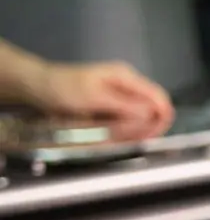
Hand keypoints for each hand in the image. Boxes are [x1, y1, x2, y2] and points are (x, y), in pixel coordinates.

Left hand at [27, 61, 172, 131]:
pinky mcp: (114, 108)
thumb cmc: (63, 88)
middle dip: (147, 128)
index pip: (159, 97)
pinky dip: (125, 132)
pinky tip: (113, 137)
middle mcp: (129, 87)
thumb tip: (152, 115)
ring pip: (143, 120)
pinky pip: (129, 123)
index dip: (163, 117)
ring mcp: (122, 98)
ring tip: (117, 139)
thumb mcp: (95, 97)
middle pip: (154, 110)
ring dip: (135, 132)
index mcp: (127, 78)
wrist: (38, 86)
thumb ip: (125, 105)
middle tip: (129, 141)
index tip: (154, 136)